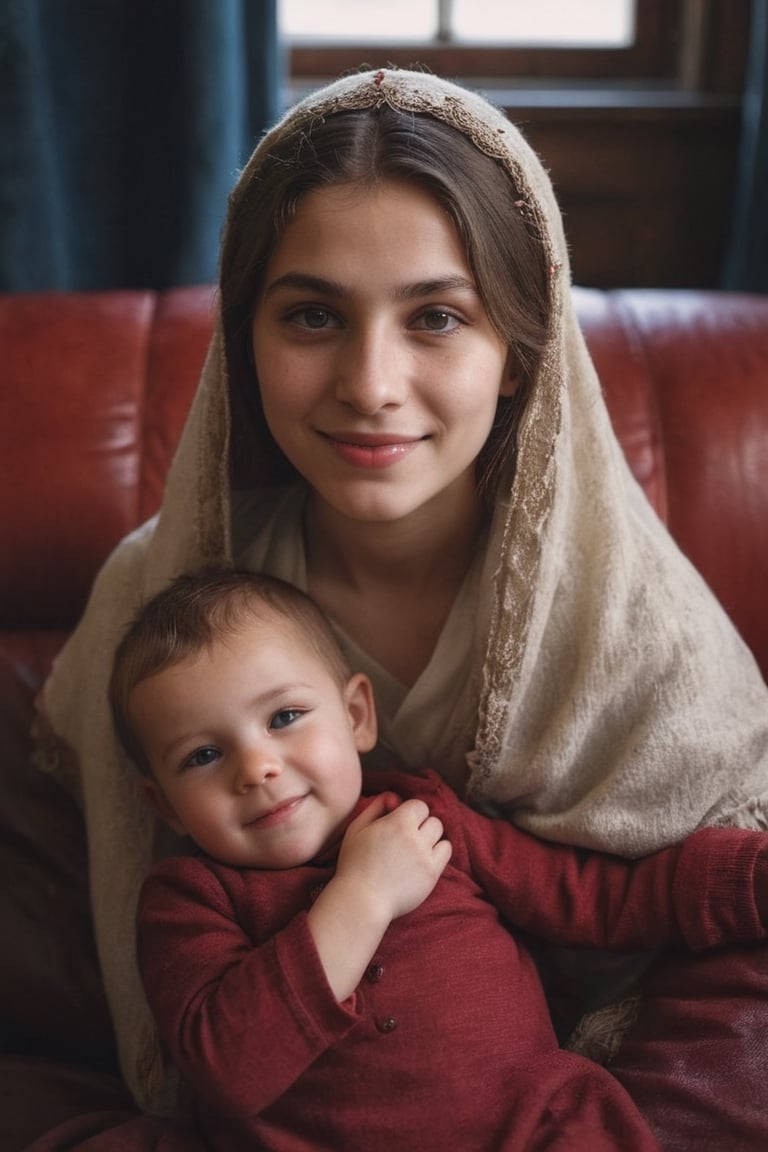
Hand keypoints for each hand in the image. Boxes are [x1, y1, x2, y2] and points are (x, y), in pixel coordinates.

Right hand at [335, 794, 451, 923]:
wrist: (361, 901)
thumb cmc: (354, 864)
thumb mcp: (357, 828)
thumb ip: (376, 807)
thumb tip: (394, 797)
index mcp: (397, 823)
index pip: (420, 805)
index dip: (411, 813)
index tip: (400, 824)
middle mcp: (414, 837)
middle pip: (433, 820)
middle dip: (422, 826)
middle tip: (408, 839)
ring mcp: (425, 856)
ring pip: (441, 835)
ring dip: (431, 839)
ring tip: (415, 850)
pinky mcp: (432, 874)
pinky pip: (447, 852)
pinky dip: (438, 852)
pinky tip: (423, 860)